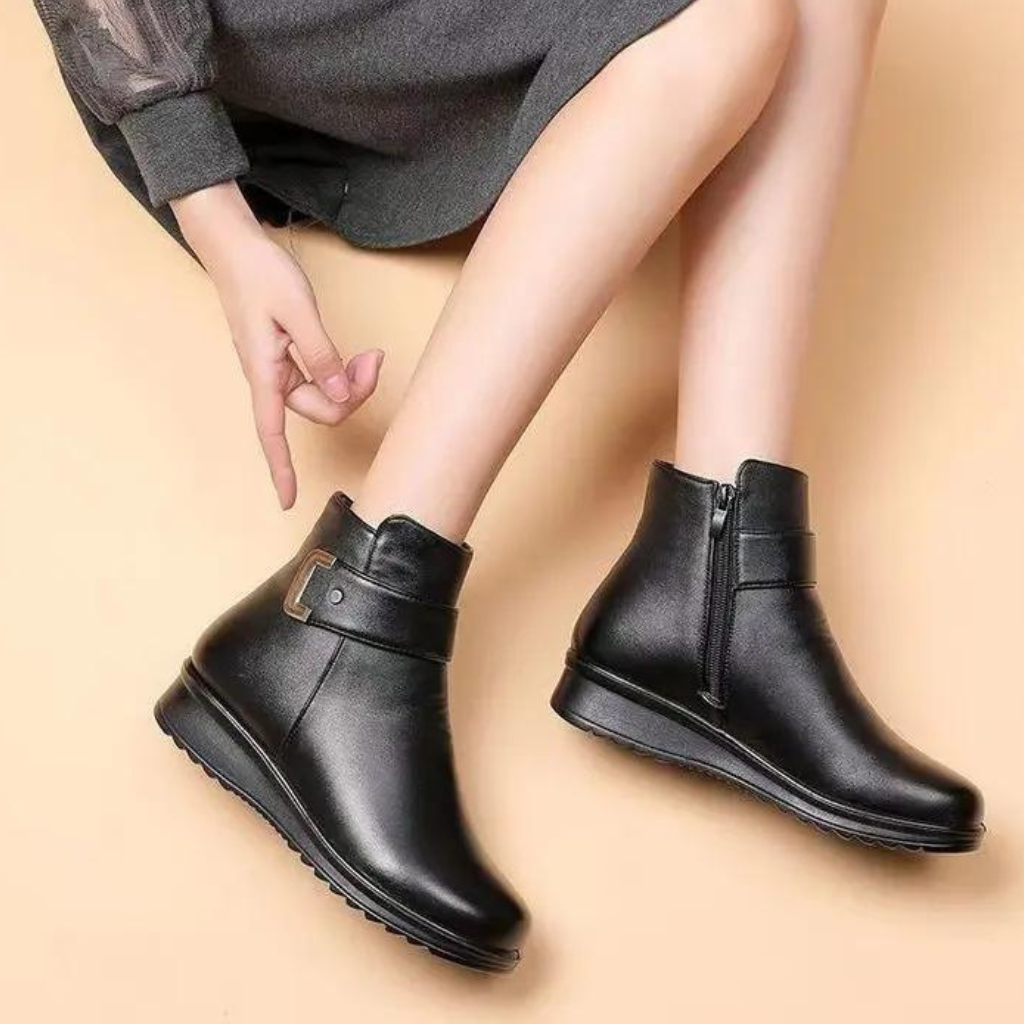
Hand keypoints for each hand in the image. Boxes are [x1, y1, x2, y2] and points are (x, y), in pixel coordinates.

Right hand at [172, 183, 381, 508]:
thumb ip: (321, 355)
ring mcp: (278, 367)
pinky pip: (319, 377)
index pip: (271, 433)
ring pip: (322, 394)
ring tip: (371, 356)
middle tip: (375, 360)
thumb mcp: (298, 311)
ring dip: (351, 381)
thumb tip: (339, 395)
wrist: (234, 245)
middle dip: (352, 394)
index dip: (280, 468)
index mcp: (264, 372)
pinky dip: (341, 371)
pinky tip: (356, 357)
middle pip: (318, 410)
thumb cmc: (260, 273)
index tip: (287, 500)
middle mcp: (269, 377)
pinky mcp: (286, 354)